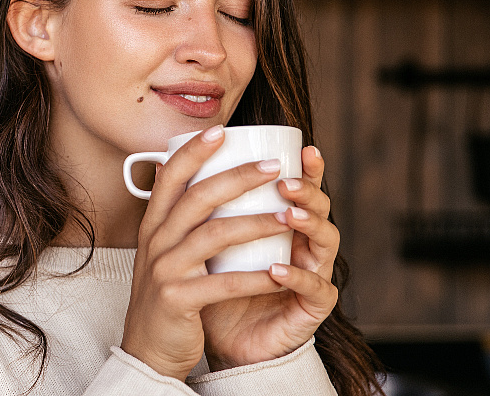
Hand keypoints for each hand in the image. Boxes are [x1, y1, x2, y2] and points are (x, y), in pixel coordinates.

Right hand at [121, 125, 293, 378]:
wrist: (148, 349)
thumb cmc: (168, 295)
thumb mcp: (163, 251)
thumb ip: (177, 219)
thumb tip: (192, 174)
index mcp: (153, 225)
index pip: (170, 177)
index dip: (194, 151)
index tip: (222, 131)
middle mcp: (155, 242)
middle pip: (198, 198)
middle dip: (238, 177)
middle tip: (274, 166)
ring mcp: (165, 270)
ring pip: (215, 235)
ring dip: (257, 223)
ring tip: (290, 215)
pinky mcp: (178, 299)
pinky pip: (224, 283)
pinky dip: (256, 277)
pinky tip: (281, 272)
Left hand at [199, 145, 339, 369]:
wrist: (222, 344)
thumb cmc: (215, 290)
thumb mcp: (203, 245)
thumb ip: (196, 208)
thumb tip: (164, 162)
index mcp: (282, 226)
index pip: (300, 190)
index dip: (307, 169)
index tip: (298, 146)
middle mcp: (303, 246)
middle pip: (319, 209)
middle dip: (308, 191)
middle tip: (286, 180)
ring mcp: (312, 275)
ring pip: (326, 242)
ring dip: (309, 225)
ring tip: (288, 215)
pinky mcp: (311, 309)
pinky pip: (313, 289)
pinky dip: (296, 277)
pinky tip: (277, 269)